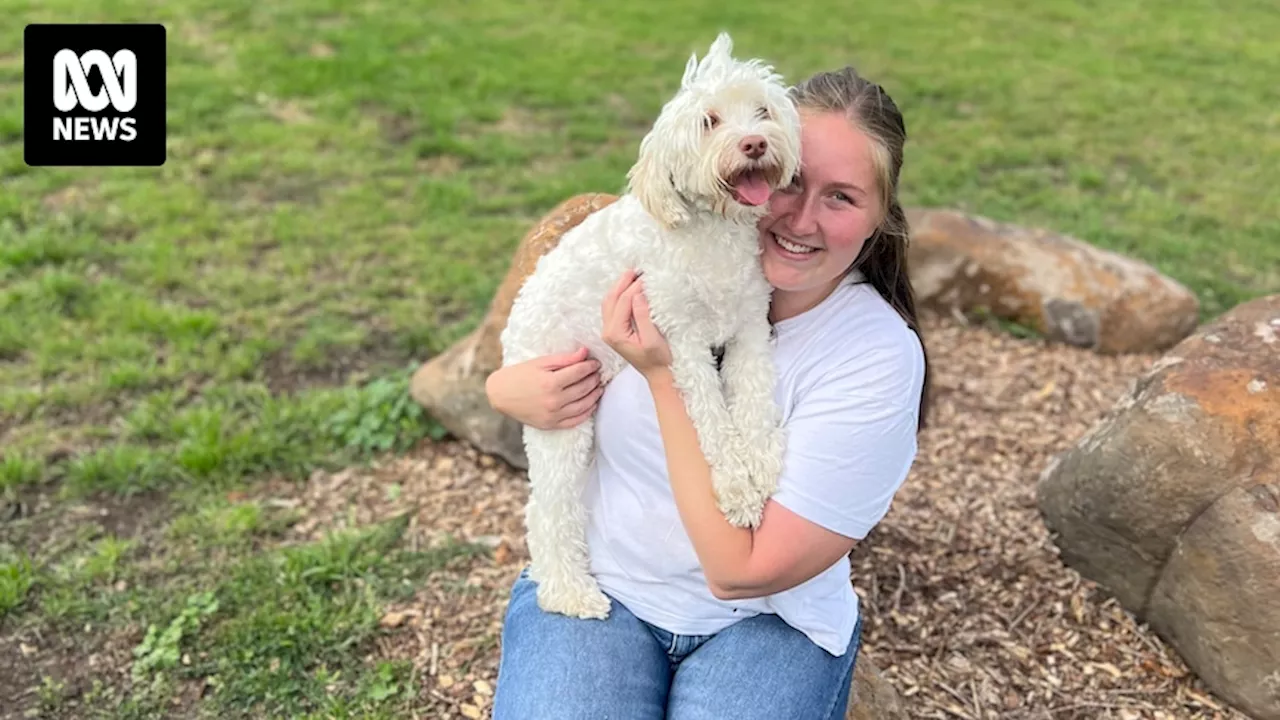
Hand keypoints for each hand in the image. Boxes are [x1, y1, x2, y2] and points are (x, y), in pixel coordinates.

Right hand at [484, 348, 602, 429]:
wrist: (501, 395)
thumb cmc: (520, 375)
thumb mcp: (540, 362)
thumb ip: (564, 359)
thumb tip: (585, 352)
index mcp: (550, 382)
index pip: (580, 372)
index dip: (590, 366)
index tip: (596, 363)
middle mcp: (554, 401)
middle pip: (584, 388)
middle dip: (594, 379)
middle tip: (598, 373)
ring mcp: (553, 415)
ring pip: (584, 405)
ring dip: (595, 395)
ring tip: (599, 387)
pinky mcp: (551, 425)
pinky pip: (576, 420)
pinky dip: (587, 412)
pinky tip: (592, 404)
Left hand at [601, 269, 671, 378]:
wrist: (659, 374)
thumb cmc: (659, 360)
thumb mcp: (652, 339)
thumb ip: (643, 316)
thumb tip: (638, 294)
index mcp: (615, 333)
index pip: (623, 301)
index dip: (635, 286)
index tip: (648, 276)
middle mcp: (608, 331)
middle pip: (611, 298)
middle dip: (623, 282)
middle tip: (636, 269)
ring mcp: (610, 331)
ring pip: (610, 301)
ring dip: (620, 286)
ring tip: (633, 274)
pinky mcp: (616, 330)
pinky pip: (614, 307)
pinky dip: (621, 295)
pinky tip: (630, 288)